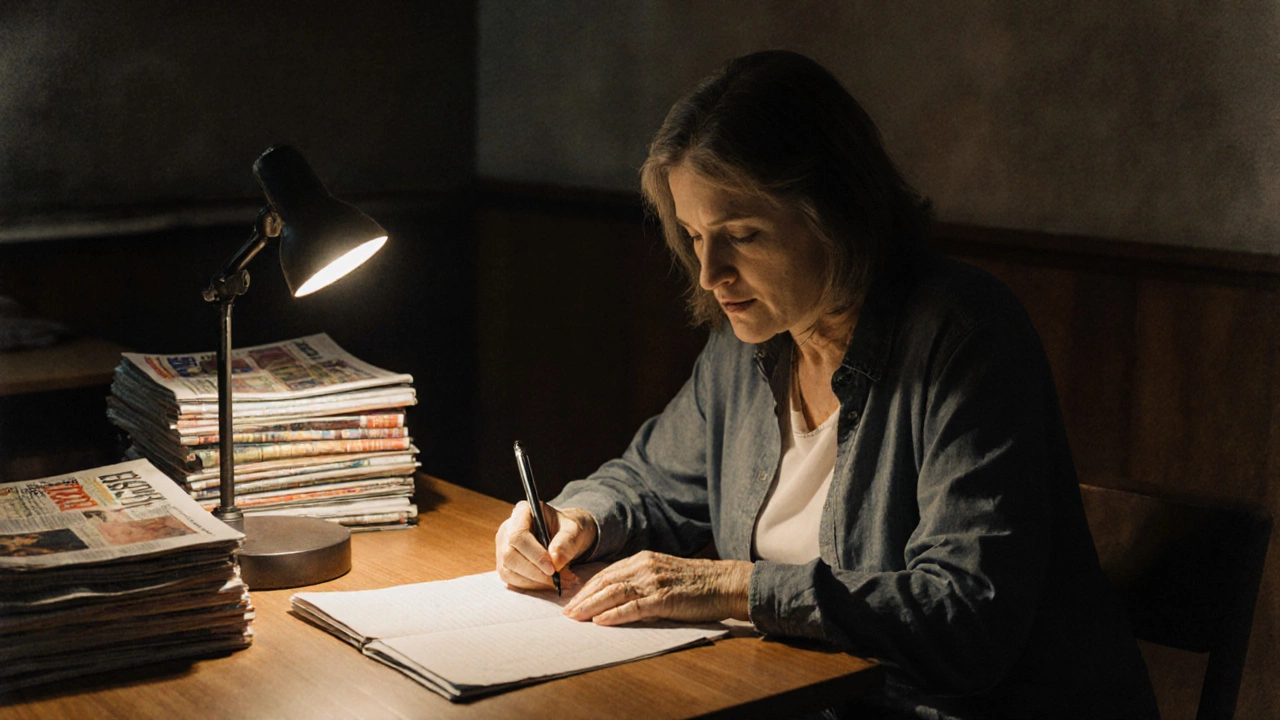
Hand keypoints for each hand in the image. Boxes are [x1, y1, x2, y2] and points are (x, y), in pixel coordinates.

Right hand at [495, 501, 596, 590]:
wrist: (565, 537)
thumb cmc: (568, 529)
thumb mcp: (574, 530)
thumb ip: (566, 543)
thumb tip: (554, 562)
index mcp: (522, 512)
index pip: (518, 535)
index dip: (534, 554)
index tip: (552, 569)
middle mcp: (507, 529)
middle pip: (510, 556)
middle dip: (534, 572)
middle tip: (558, 580)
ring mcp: (503, 548)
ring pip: (508, 571)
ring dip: (534, 582)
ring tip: (560, 582)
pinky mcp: (505, 564)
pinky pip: (512, 580)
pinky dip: (532, 586)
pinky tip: (550, 583)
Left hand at [562, 551, 751, 624]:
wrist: (725, 583)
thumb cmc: (697, 583)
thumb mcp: (664, 574)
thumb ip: (642, 580)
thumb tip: (617, 596)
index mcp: (643, 559)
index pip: (607, 573)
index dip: (587, 588)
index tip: (571, 601)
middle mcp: (645, 567)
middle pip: (605, 582)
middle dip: (583, 597)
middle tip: (566, 612)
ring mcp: (654, 582)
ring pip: (615, 592)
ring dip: (591, 606)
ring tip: (575, 618)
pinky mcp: (665, 598)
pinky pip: (634, 607)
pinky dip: (615, 614)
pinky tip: (600, 621)